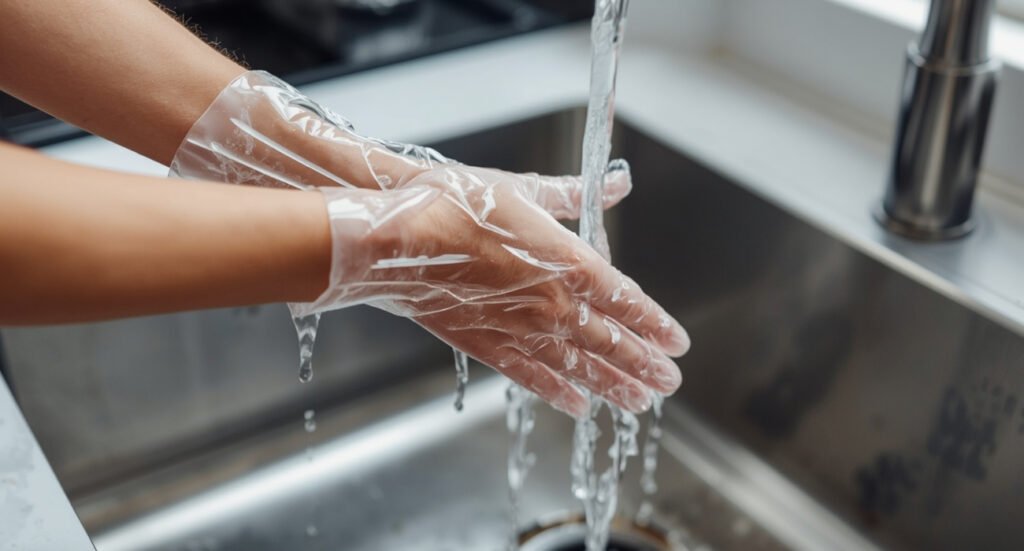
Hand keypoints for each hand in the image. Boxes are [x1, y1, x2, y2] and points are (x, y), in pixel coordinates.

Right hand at [172, 71, 689, 415]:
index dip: (654, 324)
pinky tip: (576, 406)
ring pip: (576, 367)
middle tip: (668, 384)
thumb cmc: (453, 206)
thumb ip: (571, 195)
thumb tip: (616, 181)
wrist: (392, 241)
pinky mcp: (483, 344)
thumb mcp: (520, 189)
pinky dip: (556, 392)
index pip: (625, 302)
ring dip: (610, 386)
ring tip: (636, 404)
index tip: (677, 343)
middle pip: (608, 342)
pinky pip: (529, 376)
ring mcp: (517, 330)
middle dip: (642, 365)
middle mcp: (549, 305)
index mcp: (566, 263)